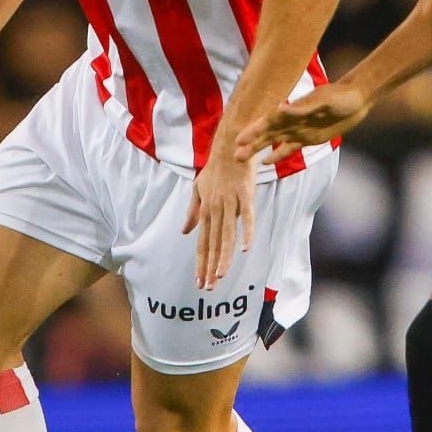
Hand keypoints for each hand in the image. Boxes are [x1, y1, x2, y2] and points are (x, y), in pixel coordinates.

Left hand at [184, 141, 255, 289]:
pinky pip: (247, 216)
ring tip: (220, 276)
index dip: (200, 263)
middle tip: (207, 288)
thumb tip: (184, 232)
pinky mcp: (245, 194)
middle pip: (212, 243)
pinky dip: (246, 233)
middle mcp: (215, 208)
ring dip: (223, 257)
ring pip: (226, 235)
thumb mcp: (198, 188)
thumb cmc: (216, 167)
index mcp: (205, 209)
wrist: (231, 143)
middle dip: (209, 267)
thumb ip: (192, 211)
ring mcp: (230, 202)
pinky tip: (245, 249)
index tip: (199, 281)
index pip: (202, 242)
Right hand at [234, 79, 370, 164]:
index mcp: (293, 110)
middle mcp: (292, 120)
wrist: (357, 99)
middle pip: (267, 134)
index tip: (238, 138)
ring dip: (258, 150)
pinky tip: (265, 162)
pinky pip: (289, 149)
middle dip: (251, 144)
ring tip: (241, 159)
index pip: (269, 122)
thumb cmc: (341, 97)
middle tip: (234, 156)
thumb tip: (280, 109)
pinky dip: (277, 155)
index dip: (253, 130)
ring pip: (274, 142)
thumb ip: (302, 108)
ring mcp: (299, 129)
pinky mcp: (308, 138)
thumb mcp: (324, 101)